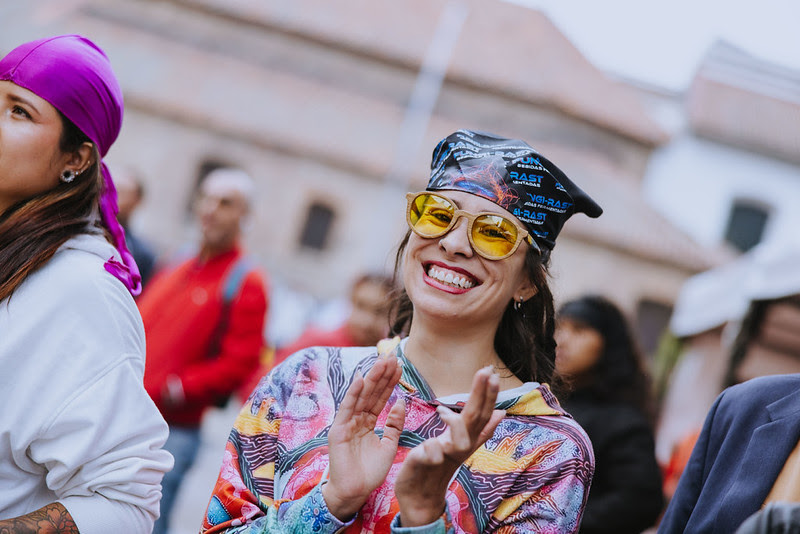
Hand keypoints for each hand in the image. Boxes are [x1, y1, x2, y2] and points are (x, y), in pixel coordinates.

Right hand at [322, 354, 404, 520]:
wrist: (355, 492)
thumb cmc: (370, 472)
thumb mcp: (389, 445)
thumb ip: (395, 425)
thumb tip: (401, 402)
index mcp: (367, 422)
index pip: (380, 398)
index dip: (389, 383)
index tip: (399, 366)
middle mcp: (356, 419)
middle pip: (371, 393)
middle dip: (382, 375)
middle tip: (392, 357)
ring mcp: (346, 423)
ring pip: (361, 396)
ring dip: (371, 378)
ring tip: (382, 361)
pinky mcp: (338, 430)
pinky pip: (347, 408)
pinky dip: (353, 393)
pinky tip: (361, 379)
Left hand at [394, 367, 504, 526]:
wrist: (420, 499)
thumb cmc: (436, 467)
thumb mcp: (458, 444)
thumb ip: (479, 430)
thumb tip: (501, 413)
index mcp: (464, 440)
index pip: (481, 414)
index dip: (488, 395)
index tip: (492, 373)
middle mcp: (459, 449)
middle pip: (475, 421)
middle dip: (482, 396)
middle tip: (487, 373)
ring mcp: (444, 458)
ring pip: (461, 442)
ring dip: (456, 424)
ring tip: (442, 411)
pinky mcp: (426, 466)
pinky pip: (432, 455)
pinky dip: (430, 448)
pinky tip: (424, 445)